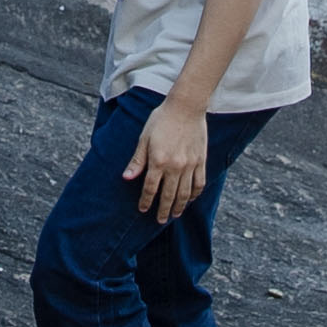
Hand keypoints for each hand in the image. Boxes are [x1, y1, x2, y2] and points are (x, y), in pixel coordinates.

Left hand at [130, 94, 215, 221]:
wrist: (186, 107)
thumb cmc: (161, 120)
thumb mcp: (144, 138)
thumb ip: (137, 160)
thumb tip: (126, 178)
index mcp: (158, 161)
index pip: (150, 188)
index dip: (146, 201)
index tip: (143, 209)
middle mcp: (175, 166)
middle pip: (168, 195)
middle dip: (163, 210)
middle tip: (160, 220)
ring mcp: (190, 165)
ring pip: (185, 193)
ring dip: (179, 206)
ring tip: (174, 215)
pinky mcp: (201, 160)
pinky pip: (199, 183)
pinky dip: (194, 194)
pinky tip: (190, 199)